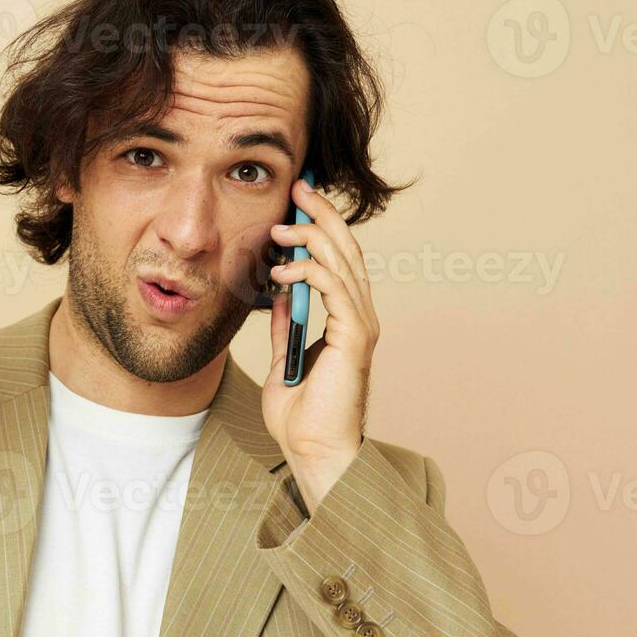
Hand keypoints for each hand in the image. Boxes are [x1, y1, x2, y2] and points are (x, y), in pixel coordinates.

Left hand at [262, 179, 379, 506]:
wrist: (313, 450)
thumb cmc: (300, 415)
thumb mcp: (285, 355)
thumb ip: (285, 322)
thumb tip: (276, 292)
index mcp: (346, 318)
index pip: (338, 259)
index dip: (321, 226)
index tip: (298, 200)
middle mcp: (360, 316)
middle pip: (346, 250)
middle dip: (322, 214)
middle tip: (299, 186)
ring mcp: (360, 326)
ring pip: (342, 263)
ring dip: (310, 238)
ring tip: (279, 226)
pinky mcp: (354, 338)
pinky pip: (333, 290)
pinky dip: (307, 273)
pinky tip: (279, 272)